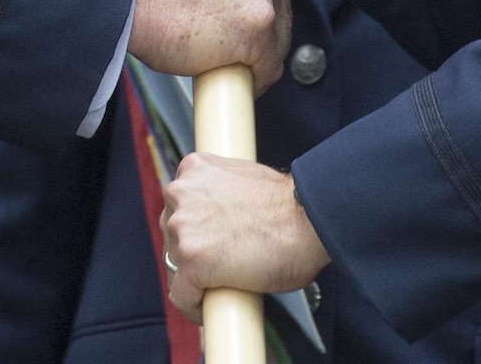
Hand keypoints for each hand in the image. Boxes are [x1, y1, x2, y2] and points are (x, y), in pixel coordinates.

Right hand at [129, 0, 291, 90]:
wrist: (132, 0)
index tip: (243, 4)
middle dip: (261, 16)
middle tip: (234, 33)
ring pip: (279, 31)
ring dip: (262, 48)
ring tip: (235, 59)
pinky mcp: (259, 30)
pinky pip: (270, 65)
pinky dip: (258, 76)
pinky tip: (243, 80)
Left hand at [160, 154, 329, 320]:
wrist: (308, 219)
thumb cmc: (288, 205)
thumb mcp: (241, 179)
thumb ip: (220, 193)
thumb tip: (219, 216)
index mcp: (193, 169)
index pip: (178, 205)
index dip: (192, 228)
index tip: (207, 242)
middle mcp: (181, 194)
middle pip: (172, 234)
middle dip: (191, 251)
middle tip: (219, 264)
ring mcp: (183, 228)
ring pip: (175, 264)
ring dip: (193, 276)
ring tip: (220, 285)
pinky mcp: (192, 262)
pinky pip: (181, 295)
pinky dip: (193, 307)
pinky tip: (208, 310)